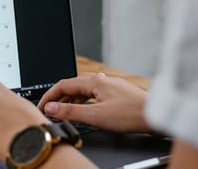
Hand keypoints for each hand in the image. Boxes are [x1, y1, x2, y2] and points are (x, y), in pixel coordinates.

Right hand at [37, 73, 151, 133]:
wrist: (156, 116)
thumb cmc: (131, 114)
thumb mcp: (96, 115)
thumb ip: (71, 112)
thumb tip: (51, 108)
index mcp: (94, 81)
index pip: (63, 84)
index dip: (49, 96)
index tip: (41, 107)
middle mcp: (102, 80)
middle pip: (73, 86)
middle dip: (58, 98)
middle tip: (50, 111)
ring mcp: (110, 86)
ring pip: (84, 91)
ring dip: (71, 101)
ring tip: (64, 113)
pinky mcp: (117, 93)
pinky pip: (94, 95)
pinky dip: (83, 102)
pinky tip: (85, 110)